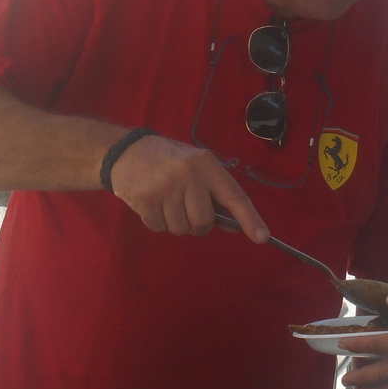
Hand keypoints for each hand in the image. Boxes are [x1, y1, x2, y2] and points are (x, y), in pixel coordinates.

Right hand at [106, 133, 267, 240]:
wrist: (125, 151)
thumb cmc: (168, 161)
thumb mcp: (195, 167)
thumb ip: (214, 193)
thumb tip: (236, 226)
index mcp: (206, 164)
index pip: (234, 195)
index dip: (250, 219)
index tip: (262, 238)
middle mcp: (188, 174)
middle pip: (204, 222)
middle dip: (197, 224)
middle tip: (185, 208)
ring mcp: (166, 187)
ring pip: (182, 229)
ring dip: (175, 223)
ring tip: (166, 201)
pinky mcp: (146, 199)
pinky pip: (160, 228)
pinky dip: (157, 222)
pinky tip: (152, 203)